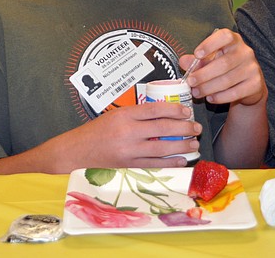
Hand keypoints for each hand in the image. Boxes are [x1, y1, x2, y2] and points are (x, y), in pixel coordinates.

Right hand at [50, 103, 201, 171]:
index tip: (187, 110)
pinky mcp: (129, 165)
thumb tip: (165, 113)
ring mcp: (129, 150)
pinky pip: (154, 164)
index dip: (174, 109)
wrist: (78, 150)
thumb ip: (138, 114)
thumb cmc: (98, 130)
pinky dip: (170, 162)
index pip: (155, 109)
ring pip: (162, 148)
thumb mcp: (116, 114)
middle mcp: (128, 132)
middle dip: (184, 128)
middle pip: (163, 128)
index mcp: (125, 115)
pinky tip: (181, 160)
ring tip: (194, 144)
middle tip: (196, 128)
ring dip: (182, 147)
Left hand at [182, 28, 265, 106]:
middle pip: (224, 63)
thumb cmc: (225, 69)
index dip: (210, 44)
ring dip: (209, 87)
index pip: (225, 36)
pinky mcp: (256, 84)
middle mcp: (246, 52)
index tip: (197, 54)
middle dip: (204, 74)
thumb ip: (196, 61)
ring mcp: (252, 68)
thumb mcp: (209, 61)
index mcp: (233, 40)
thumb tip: (183, 61)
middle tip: (191, 82)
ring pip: (228, 79)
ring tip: (196, 92)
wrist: (247, 86)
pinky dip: (220, 97)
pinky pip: (236, 92)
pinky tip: (210, 98)